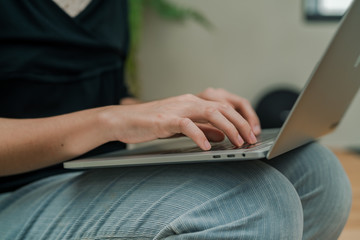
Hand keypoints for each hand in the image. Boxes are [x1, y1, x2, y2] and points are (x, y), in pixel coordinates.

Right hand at [101, 93, 257, 150]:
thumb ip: (202, 128)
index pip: (224, 105)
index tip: (251, 131)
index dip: (242, 117)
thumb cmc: (151, 123)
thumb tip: (222, 135)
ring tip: (238, 142)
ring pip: (210, 112)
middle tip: (251, 139)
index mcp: (193, 101)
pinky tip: (207, 146)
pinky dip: (199, 135)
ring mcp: (177, 108)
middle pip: (222, 107)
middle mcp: (188, 101)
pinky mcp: (165, 119)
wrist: (123, 120)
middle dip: (241, 123)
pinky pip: (187, 125)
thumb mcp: (182, 126)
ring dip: (228, 128)